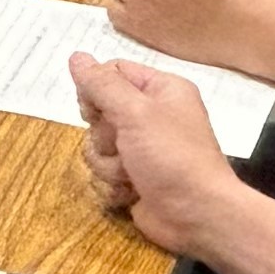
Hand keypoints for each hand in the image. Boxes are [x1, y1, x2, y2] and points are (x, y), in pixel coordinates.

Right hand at [73, 55, 243, 261]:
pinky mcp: (134, 179)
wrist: (198, 216)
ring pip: (97, 147)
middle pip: (99, 112)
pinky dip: (114, 186)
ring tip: (132, 175)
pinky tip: (132, 193)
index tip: (94, 109)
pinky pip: (103, 174)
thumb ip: (102, 85)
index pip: (112, 73)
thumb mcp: (136, 113)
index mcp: (161, 90)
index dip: (96, 90)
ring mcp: (143, 150)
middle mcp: (152, 116)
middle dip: (104, 135)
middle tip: (123, 145)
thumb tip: (76, 57)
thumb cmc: (172, 157)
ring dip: (108, 165)